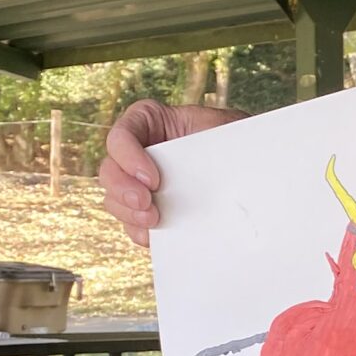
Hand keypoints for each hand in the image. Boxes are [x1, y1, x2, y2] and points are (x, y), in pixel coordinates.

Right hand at [98, 101, 243, 245]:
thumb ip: (210, 134)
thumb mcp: (223, 126)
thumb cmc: (232, 135)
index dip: (128, 156)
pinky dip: (138, 230)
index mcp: (150, 121)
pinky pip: (131, 222)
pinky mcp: (148, 206)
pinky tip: (153, 235)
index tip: (153, 179)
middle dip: (123, 189)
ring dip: (128, 212)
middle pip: (109, 169)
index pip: (121, 134)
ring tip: (153, 219)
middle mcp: (138, 151)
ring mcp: (139, 181)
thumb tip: (212, 161)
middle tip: (146, 203)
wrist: (246, 161)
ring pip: (114, 198)